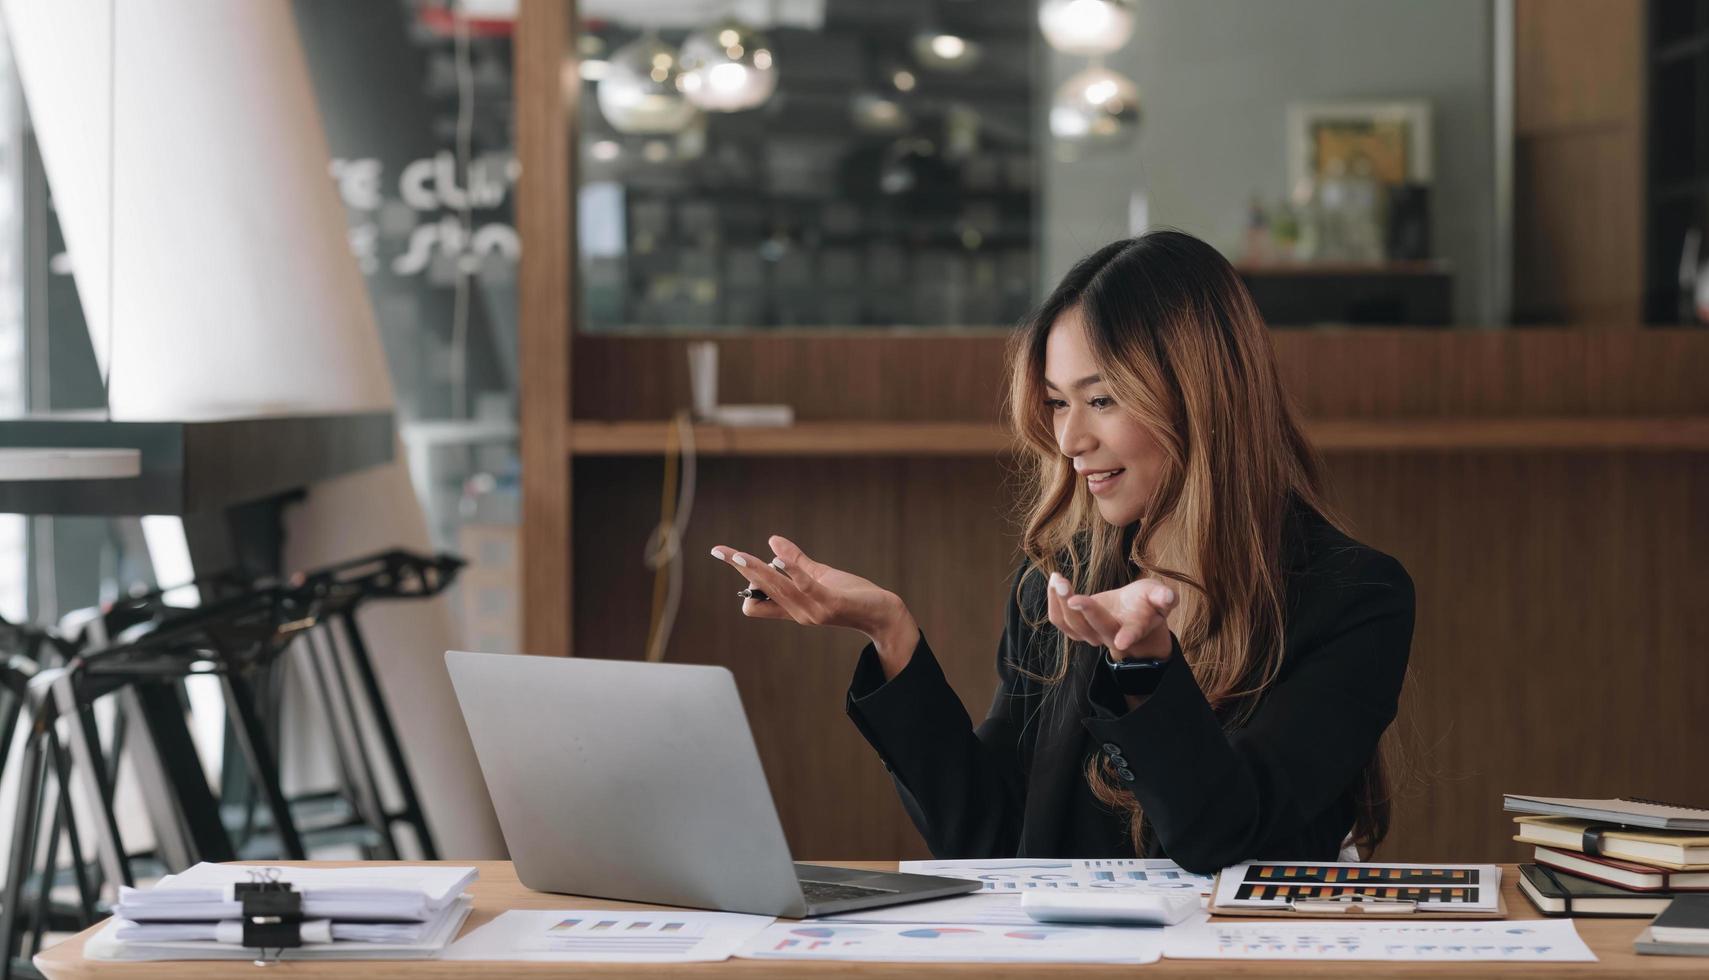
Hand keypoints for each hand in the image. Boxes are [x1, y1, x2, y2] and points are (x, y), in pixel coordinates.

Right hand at [710, 535, 915, 653]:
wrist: (883, 613)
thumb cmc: (852, 595)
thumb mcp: (820, 578)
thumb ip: (797, 566)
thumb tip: (773, 546)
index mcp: (792, 608)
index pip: (755, 603)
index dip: (745, 582)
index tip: (738, 559)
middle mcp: (797, 612)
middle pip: (758, 589)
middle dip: (738, 567)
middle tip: (717, 550)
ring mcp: (812, 610)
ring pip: (775, 586)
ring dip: (755, 569)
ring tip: (737, 554)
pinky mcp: (829, 602)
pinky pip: (803, 583)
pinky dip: (789, 564)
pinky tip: (777, 548)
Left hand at [1046, 571, 1176, 660]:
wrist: (1132, 614)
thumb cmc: (1147, 602)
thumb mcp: (1159, 595)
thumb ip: (1164, 596)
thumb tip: (1169, 596)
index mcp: (1135, 628)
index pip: (1132, 634)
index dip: (1129, 637)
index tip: (1122, 642)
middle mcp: (1111, 635)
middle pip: (1095, 628)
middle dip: (1083, 610)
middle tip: (1068, 588)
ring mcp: (1092, 634)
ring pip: (1073, 626)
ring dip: (1061, 603)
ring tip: (1058, 579)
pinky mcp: (1078, 628)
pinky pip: (1061, 621)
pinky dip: (1054, 603)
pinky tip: (1055, 582)